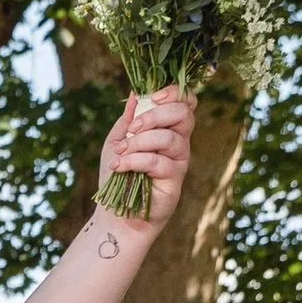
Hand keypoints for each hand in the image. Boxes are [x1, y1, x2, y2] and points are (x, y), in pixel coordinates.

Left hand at [96, 89, 193, 222]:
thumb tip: (136, 93)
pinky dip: (134, 161)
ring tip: (119, 153)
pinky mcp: (175, 180)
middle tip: (131, 129)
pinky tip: (119, 166)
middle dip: (155, 115)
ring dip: (139, 142)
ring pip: (169, 139)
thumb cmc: (119, 172)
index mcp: (168, 127)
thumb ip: (128, 119)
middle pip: (183, 114)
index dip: (174, 93)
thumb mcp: (117, 140)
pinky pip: (158, 162)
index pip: (185, 102)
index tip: (153, 96)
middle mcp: (179, 141)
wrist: (116, 210)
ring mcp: (179, 160)